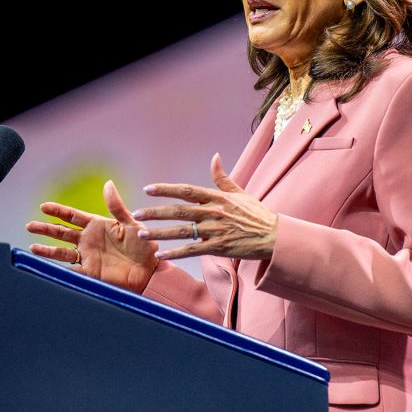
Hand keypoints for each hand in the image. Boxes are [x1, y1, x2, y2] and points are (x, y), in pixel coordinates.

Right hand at [24, 179, 159, 292]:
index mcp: (98, 226)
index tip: (43, 207)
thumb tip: (108, 184)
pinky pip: (70, 270)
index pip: (73, 216)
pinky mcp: (90, 272)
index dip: (58, 211)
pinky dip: (57, 269)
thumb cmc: (144, 246)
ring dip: (47, 250)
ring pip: (61, 252)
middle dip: (46, 229)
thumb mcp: (132, 223)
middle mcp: (89, 240)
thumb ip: (117, 207)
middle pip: (62, 233)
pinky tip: (46, 266)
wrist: (150, 271)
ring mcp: (88, 256)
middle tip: (30, 226)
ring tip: (32, 247)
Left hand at [132, 152, 278, 261]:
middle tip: (136, 213)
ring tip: (141, 234)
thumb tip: (214, 157)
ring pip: (181, 232)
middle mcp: (213, 212)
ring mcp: (215, 231)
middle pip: (178, 211)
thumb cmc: (257, 214)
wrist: (274, 236)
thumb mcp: (240, 193)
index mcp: (217, 197)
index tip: (148, 189)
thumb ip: (222, 177)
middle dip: (155, 212)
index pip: (186, 190)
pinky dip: (175, 253)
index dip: (166, 189)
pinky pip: (192, 251)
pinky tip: (160, 254)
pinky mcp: (218, 247)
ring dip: (160, 233)